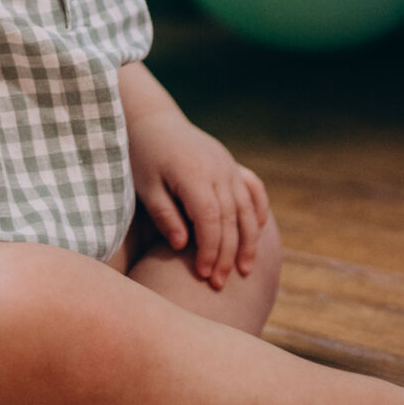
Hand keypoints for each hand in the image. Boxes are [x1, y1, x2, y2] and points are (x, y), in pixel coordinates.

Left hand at [128, 110, 269, 289]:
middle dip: (227, 254)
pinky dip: (258, 211)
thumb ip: (165, 215)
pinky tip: (259, 232)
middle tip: (220, 284)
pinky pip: (253, 188)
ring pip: (247, 208)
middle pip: (231, 219)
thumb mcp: (145, 187)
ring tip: (245, 269)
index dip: (211, 250)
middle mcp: (217, 170)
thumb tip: (183, 246)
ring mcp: (228, 165)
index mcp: (194, 175)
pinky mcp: (231, 163)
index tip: (204, 274)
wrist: (153, 120)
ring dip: (249, 240)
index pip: (210, 220)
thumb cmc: (144, 156)